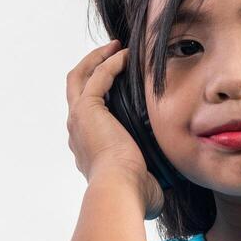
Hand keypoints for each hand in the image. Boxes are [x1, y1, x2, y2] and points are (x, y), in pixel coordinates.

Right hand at [65, 39, 164, 219]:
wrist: (121, 190)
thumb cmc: (133, 194)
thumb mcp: (140, 181)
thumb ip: (147, 177)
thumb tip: (165, 185)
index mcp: (86, 148)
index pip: (87, 113)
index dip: (99, 93)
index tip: (118, 81)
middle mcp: (77, 131)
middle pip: (75, 88)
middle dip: (91, 67)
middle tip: (112, 52)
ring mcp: (78, 119)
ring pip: (80, 77)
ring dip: (97, 58)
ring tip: (117, 47)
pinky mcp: (87, 109)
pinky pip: (97, 76)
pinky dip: (110, 62)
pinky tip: (125, 55)